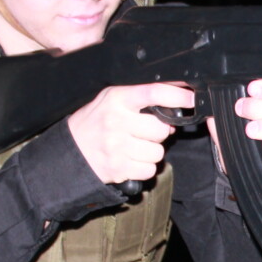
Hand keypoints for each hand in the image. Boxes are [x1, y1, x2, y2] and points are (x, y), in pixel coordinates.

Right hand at [68, 82, 194, 185]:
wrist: (71, 150)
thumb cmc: (95, 122)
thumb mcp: (112, 99)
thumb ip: (140, 96)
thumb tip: (175, 101)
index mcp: (117, 99)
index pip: (153, 92)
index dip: (176, 95)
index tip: (190, 98)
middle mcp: (117, 121)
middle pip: (161, 129)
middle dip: (159, 132)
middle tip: (145, 132)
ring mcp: (117, 146)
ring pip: (158, 152)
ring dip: (151, 151)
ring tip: (135, 146)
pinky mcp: (119, 167)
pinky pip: (149, 169)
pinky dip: (144, 167)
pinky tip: (131, 159)